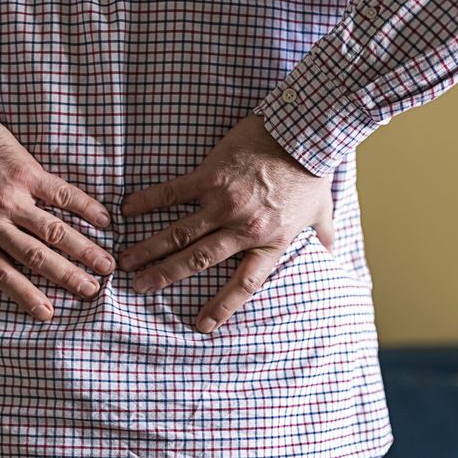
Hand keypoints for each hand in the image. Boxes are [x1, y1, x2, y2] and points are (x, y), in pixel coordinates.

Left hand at [0, 120, 114, 321]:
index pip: (2, 274)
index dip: (25, 296)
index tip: (48, 314)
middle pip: (36, 257)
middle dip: (67, 277)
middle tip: (92, 292)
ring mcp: (13, 197)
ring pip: (55, 231)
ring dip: (84, 250)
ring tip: (106, 266)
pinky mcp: (28, 173)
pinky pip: (62, 195)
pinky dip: (85, 208)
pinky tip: (104, 222)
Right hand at [118, 113, 335, 333]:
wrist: (303, 131)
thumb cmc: (311, 170)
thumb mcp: (322, 209)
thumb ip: (322, 234)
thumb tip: (330, 251)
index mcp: (270, 241)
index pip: (244, 283)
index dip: (223, 307)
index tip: (203, 326)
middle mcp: (243, 228)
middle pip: (198, 261)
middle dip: (165, 277)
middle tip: (139, 287)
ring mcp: (224, 203)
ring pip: (180, 234)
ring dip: (150, 249)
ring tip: (126, 261)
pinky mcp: (210, 176)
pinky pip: (173, 194)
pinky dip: (149, 203)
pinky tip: (127, 210)